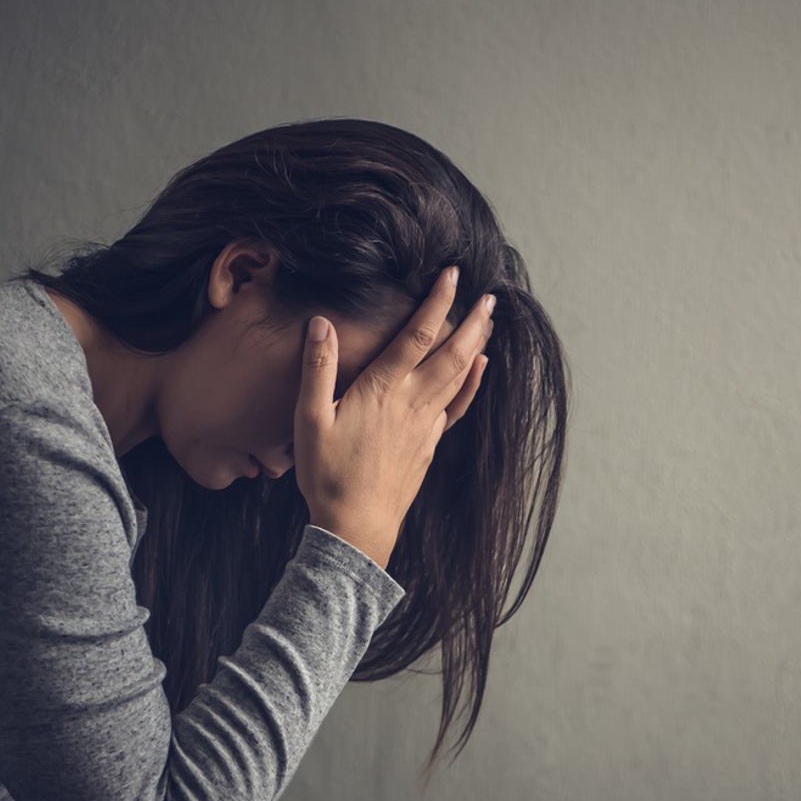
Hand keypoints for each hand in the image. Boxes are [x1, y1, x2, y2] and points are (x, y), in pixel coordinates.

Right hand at [292, 265, 492, 567]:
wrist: (356, 525)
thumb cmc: (327, 473)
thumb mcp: (310, 419)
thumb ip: (317, 369)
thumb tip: (321, 323)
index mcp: (383, 390)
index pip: (418, 334)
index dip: (437, 301)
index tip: (452, 275)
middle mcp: (412, 402)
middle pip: (452, 352)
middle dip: (472, 321)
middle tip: (489, 295)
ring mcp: (425, 423)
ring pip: (459, 375)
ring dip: (476, 345)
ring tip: (489, 321)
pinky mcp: (429, 443)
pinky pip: (456, 405)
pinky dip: (471, 383)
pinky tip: (479, 368)